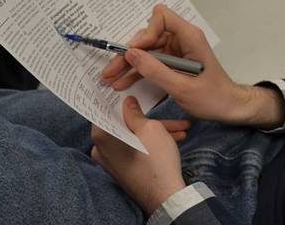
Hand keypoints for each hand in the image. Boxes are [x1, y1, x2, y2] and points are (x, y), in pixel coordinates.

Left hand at [91, 97, 185, 214]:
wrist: (166, 196)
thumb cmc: (156, 160)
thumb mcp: (150, 128)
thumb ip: (135, 112)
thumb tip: (127, 102)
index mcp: (102, 136)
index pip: (103, 110)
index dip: (117, 99)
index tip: (125, 89)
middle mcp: (102, 150)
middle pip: (123, 124)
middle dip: (148, 117)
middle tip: (161, 107)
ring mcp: (112, 162)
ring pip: (134, 137)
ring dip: (156, 130)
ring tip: (182, 126)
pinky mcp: (124, 170)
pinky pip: (136, 149)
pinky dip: (152, 143)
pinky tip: (176, 137)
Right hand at [102, 5, 284, 128]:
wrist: (228, 108)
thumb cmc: (213, 97)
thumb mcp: (182, 87)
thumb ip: (156, 71)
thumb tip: (131, 53)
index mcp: (190, 37)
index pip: (162, 17)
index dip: (146, 32)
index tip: (136, 52)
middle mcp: (182, 39)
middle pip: (148, 35)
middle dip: (129, 53)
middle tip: (110, 71)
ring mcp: (176, 51)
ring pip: (146, 50)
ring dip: (128, 64)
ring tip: (110, 79)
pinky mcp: (173, 63)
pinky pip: (151, 62)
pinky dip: (137, 72)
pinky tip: (123, 83)